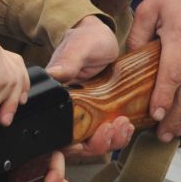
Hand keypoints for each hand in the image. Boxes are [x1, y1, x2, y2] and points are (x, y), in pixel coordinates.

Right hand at [46, 16, 133, 158]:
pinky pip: (104, 133)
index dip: (75, 143)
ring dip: (110, 141)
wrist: (101, 37)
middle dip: (97, 144)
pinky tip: (126, 126)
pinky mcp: (98, 113)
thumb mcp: (79, 47)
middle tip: (114, 128)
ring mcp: (83, 113)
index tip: (95, 135)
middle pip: (76, 143)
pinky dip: (117, 135)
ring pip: (91, 142)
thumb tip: (54, 74)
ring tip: (124, 126)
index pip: (57, 133)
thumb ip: (68, 61)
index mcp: (56, 98)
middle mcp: (66, 110)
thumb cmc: (86, 38)